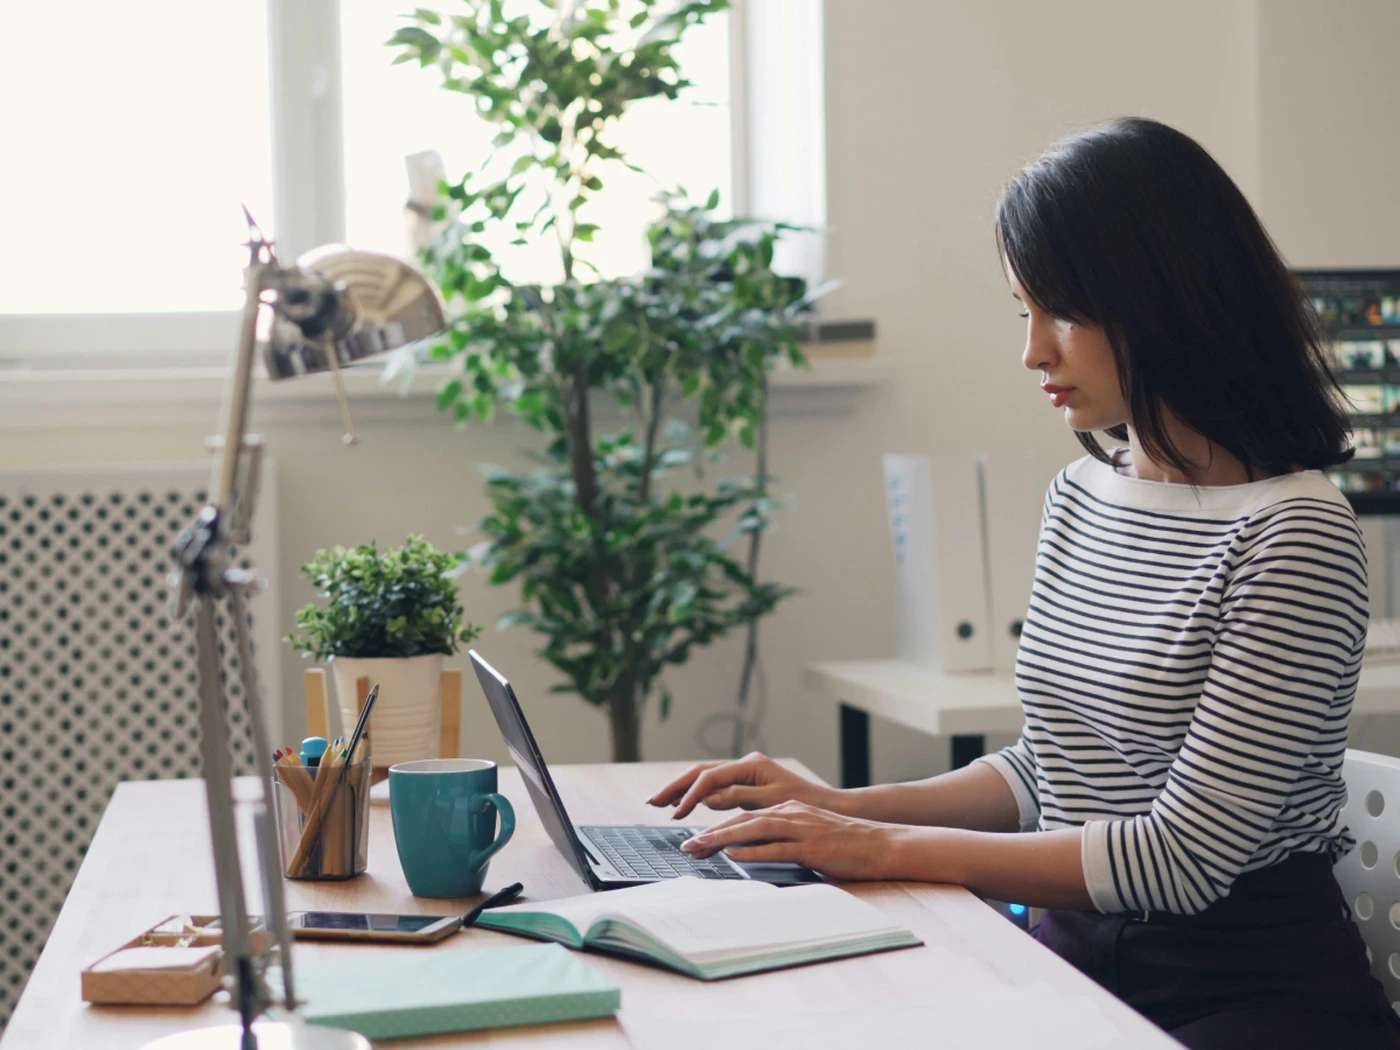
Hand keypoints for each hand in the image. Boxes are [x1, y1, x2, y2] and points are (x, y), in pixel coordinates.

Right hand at [647, 752, 834, 820]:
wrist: (826, 807)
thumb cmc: (805, 805)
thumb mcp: (772, 803)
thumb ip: (739, 797)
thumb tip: (707, 797)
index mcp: (751, 765)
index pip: (711, 777)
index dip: (690, 795)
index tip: (676, 813)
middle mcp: (745, 765)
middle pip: (701, 772)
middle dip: (676, 787)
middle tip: (652, 801)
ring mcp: (744, 773)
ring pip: (705, 778)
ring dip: (682, 790)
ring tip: (660, 802)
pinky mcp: (745, 784)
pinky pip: (715, 787)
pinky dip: (697, 795)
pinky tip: (683, 804)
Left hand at [679, 800, 902, 881]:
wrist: (880, 844)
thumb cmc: (844, 845)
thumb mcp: (806, 836)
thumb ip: (779, 840)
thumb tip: (748, 851)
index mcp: (788, 811)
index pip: (744, 816)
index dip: (716, 828)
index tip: (694, 841)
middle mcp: (791, 814)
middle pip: (742, 820)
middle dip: (711, 833)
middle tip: (686, 846)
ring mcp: (802, 829)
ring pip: (754, 829)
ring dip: (723, 838)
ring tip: (700, 847)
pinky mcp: (812, 846)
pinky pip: (778, 847)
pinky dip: (754, 850)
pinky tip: (735, 855)